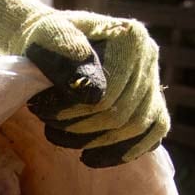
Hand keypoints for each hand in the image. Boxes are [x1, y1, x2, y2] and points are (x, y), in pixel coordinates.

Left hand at [0, 0, 168, 167]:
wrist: (49, 44)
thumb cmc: (44, 40)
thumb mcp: (45, 37)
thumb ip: (64, 54)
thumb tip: (94, 93)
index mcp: (130, 38)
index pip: (110, 95)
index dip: (73, 112)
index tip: (42, 110)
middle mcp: (149, 56)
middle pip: (123, 115)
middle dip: (79, 128)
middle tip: (48, 126)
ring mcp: (153, 80)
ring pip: (135, 128)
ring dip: (92, 141)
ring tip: (58, 136)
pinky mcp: (151, 102)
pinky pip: (151, 135)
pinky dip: (121, 151)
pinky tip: (89, 157)